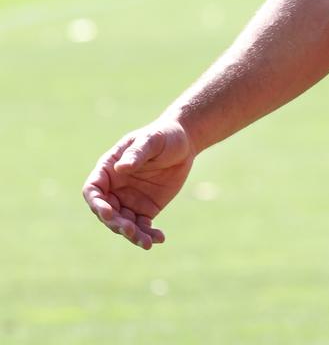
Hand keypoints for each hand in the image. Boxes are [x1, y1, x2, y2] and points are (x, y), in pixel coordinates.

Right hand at [82, 120, 194, 248]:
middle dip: (117, 224)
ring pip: (123, 224)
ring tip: (147, 242)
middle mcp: (115, 188)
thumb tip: (121, 167)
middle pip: (107, 213)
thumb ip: (136, 153)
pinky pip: (142, 227)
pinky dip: (148, 235)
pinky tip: (159, 238)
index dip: (97, 204)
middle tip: (131, 230)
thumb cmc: (163, 136)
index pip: (93, 190)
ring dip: (133, 235)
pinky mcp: (145, 210)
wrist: (184, 143)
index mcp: (109, 169)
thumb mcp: (151, 140)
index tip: (109, 213)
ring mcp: (129, 201)